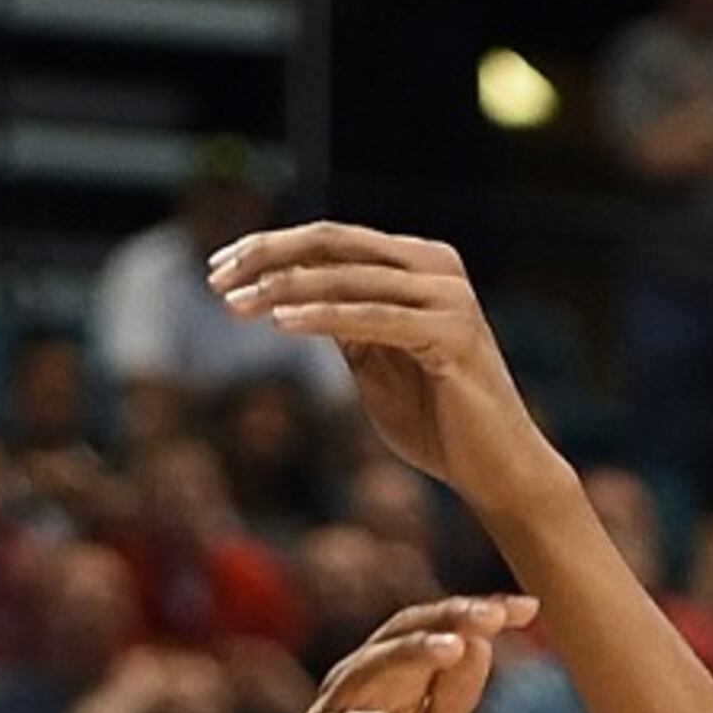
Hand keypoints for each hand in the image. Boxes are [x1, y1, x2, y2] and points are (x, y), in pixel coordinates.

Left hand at [209, 224, 564, 514]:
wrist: (496, 472)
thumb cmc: (436, 423)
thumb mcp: (373, 361)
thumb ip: (342, 322)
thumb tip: (286, 288)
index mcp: (420, 265)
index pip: (333, 240)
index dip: (270, 248)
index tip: (218, 270)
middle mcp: (439, 268)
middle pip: (335, 242)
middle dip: (267, 257)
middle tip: (216, 280)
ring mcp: (451, 297)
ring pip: (349, 277)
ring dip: (284, 289)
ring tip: (235, 307)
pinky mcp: (454, 333)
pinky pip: (374, 317)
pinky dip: (323, 317)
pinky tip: (280, 325)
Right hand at [257, 596, 530, 712]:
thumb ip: (456, 701)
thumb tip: (482, 643)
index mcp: (397, 682)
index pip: (435, 632)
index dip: (476, 616)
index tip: (528, 607)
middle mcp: (360, 689)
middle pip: (399, 638)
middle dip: (446, 622)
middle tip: (491, 614)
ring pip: (363, 675)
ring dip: (406, 659)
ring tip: (450, 648)